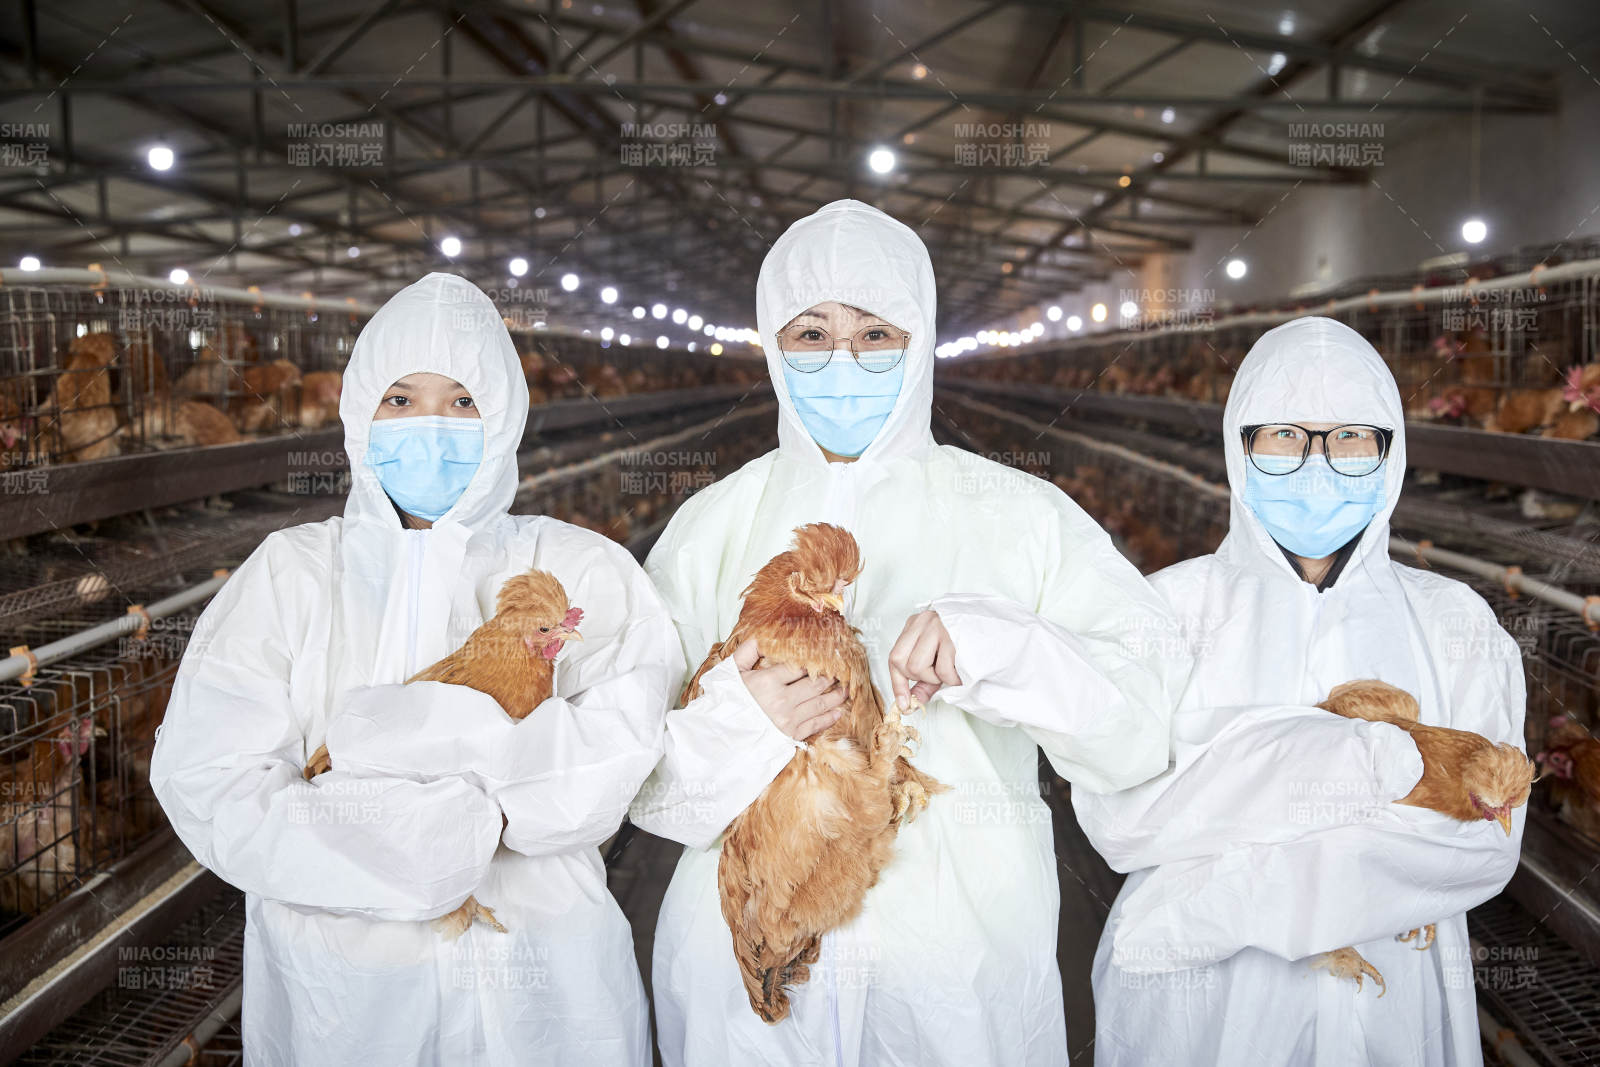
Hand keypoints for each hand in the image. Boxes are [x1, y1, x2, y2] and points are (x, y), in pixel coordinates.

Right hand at [730, 637, 844, 740]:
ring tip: (846, 688)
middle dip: (831, 676)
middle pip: (815, 684)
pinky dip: (830, 717)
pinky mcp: (790, 736)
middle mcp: (781, 700)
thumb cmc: (724, 703)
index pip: (799, 667)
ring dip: (836, 695)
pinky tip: (838, 711)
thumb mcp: (730, 673)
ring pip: (820, 703)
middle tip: (842, 670)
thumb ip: (747, 652)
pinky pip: (816, 725)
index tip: (826, 655)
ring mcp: (788, 720)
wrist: (717, 738)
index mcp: (767, 682)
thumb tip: (760, 636)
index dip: (815, 660)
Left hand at [887, 610, 960, 708]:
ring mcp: (935, 627)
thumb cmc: (968, 641)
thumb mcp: (940, 660)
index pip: (894, 657)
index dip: (898, 684)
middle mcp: (922, 622)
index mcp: (916, 625)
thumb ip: (924, 681)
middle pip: (900, 662)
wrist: (997, 626)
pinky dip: (952, 678)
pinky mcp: (951, 636)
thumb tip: (910, 702)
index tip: (903, 703)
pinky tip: (962, 669)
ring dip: (936, 678)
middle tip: (938, 676)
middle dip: (919, 678)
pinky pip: (942, 670)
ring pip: (917, 667)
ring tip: (952, 669)